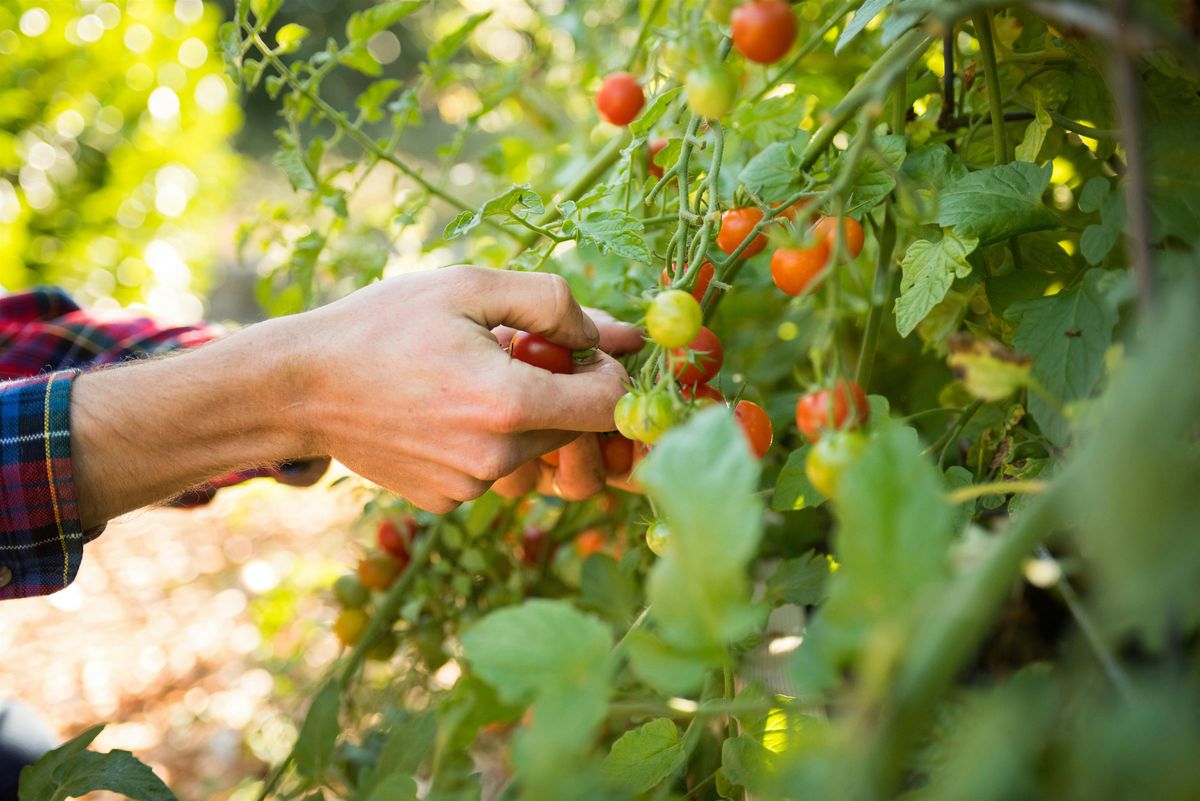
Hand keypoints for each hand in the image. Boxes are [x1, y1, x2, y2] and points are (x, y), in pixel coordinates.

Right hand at [287, 266, 631, 511]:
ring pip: (537, 450)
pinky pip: (497, 470)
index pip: (611, 406)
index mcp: (509, 403)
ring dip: (524, 415)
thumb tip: (615, 335)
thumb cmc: (383, 326)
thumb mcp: (469, 287)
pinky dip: (488, 440)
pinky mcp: (448, 502)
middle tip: (513, 353)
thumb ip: (552, 303)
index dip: (608, 371)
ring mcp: (471, 488)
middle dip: (561, 388)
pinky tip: (445, 410)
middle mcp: (497, 458)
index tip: (578, 348)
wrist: (300, 387)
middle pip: (576, 428)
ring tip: (473, 379)